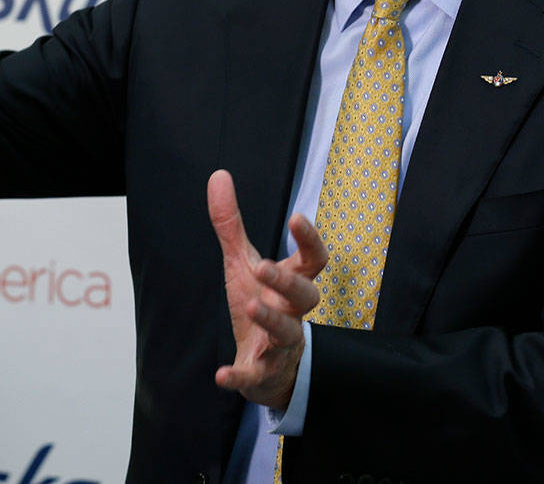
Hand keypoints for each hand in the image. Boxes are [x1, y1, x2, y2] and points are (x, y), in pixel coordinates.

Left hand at [207, 168, 327, 409]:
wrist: (265, 366)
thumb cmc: (260, 304)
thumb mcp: (242, 262)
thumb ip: (231, 223)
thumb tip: (218, 175)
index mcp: (292, 282)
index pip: (314, 260)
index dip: (310, 240)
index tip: (296, 217)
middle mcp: (293, 312)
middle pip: (307, 295)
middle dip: (287, 281)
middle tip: (263, 266)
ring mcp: (281, 344)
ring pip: (288, 333)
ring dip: (272, 320)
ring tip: (253, 305)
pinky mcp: (262, 373)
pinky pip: (255, 376)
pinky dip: (240, 377)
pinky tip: (222, 375)